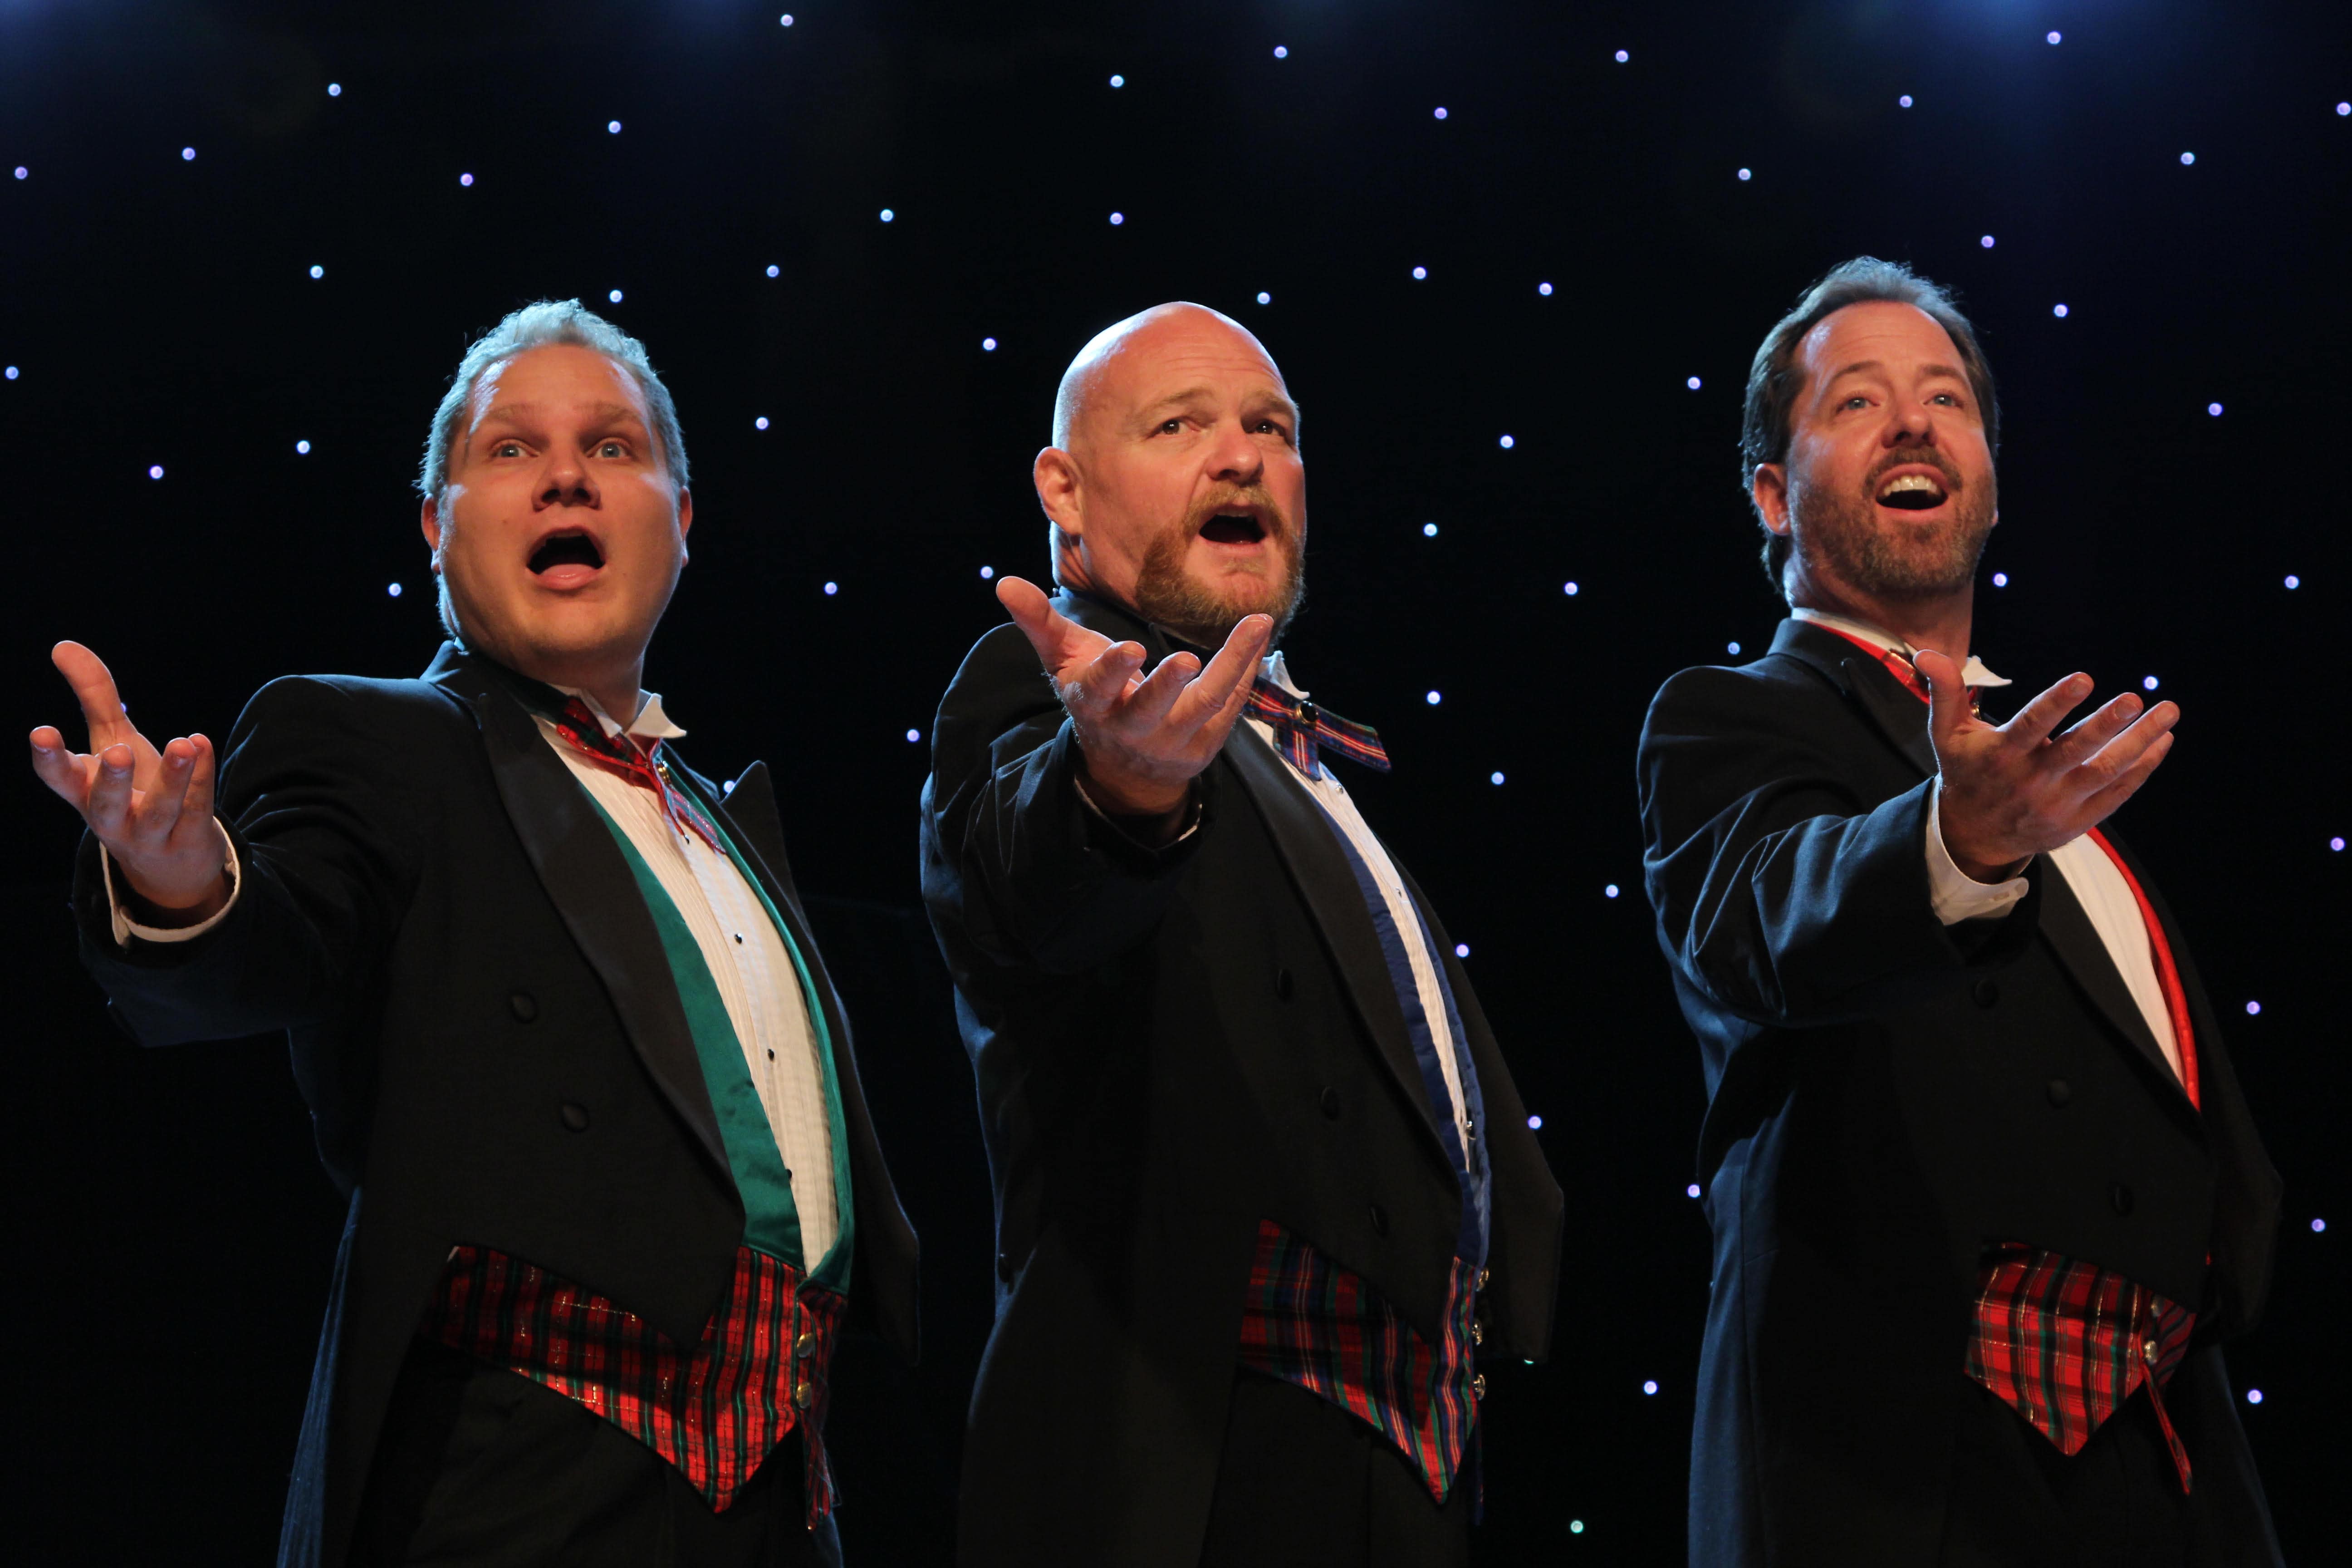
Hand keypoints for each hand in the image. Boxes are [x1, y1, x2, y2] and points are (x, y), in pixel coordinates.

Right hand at [29, 641, 231, 923]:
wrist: (169, 860)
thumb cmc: (132, 788)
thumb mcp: (112, 740)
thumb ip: (93, 696)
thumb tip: (62, 645)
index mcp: (85, 793)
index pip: (59, 779)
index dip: (48, 758)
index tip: (42, 732)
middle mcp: (113, 818)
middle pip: (107, 805)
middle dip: (111, 781)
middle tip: (117, 753)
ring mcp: (152, 834)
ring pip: (160, 811)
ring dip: (171, 779)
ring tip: (181, 742)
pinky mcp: (189, 838)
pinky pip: (197, 809)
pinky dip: (200, 778)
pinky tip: (201, 744)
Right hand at [996, 577, 1271, 824]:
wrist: (1127, 765)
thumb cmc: (1096, 695)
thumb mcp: (1064, 660)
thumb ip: (1038, 622)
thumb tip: (1003, 583)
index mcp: (1095, 704)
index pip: (1100, 691)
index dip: (1113, 671)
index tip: (1131, 647)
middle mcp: (1134, 726)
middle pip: (1154, 708)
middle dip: (1169, 684)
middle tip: (1188, 658)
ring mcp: (1174, 738)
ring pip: (1207, 704)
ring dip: (1233, 664)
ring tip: (1255, 623)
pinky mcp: (1207, 741)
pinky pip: (1232, 705)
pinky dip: (1247, 670)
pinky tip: (1258, 637)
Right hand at [1919, 648, 2177, 881]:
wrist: (1973, 836)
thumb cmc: (1965, 772)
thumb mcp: (1947, 734)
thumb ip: (1945, 691)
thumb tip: (1927, 653)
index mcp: (2000, 756)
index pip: (2031, 726)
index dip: (2057, 702)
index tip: (2084, 679)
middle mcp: (2030, 781)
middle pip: (2075, 751)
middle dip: (2107, 725)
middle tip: (2135, 699)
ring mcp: (2057, 804)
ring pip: (2105, 772)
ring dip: (2140, 743)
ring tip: (2168, 713)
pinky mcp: (2077, 821)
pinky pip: (2116, 794)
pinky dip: (2142, 769)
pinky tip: (2161, 743)